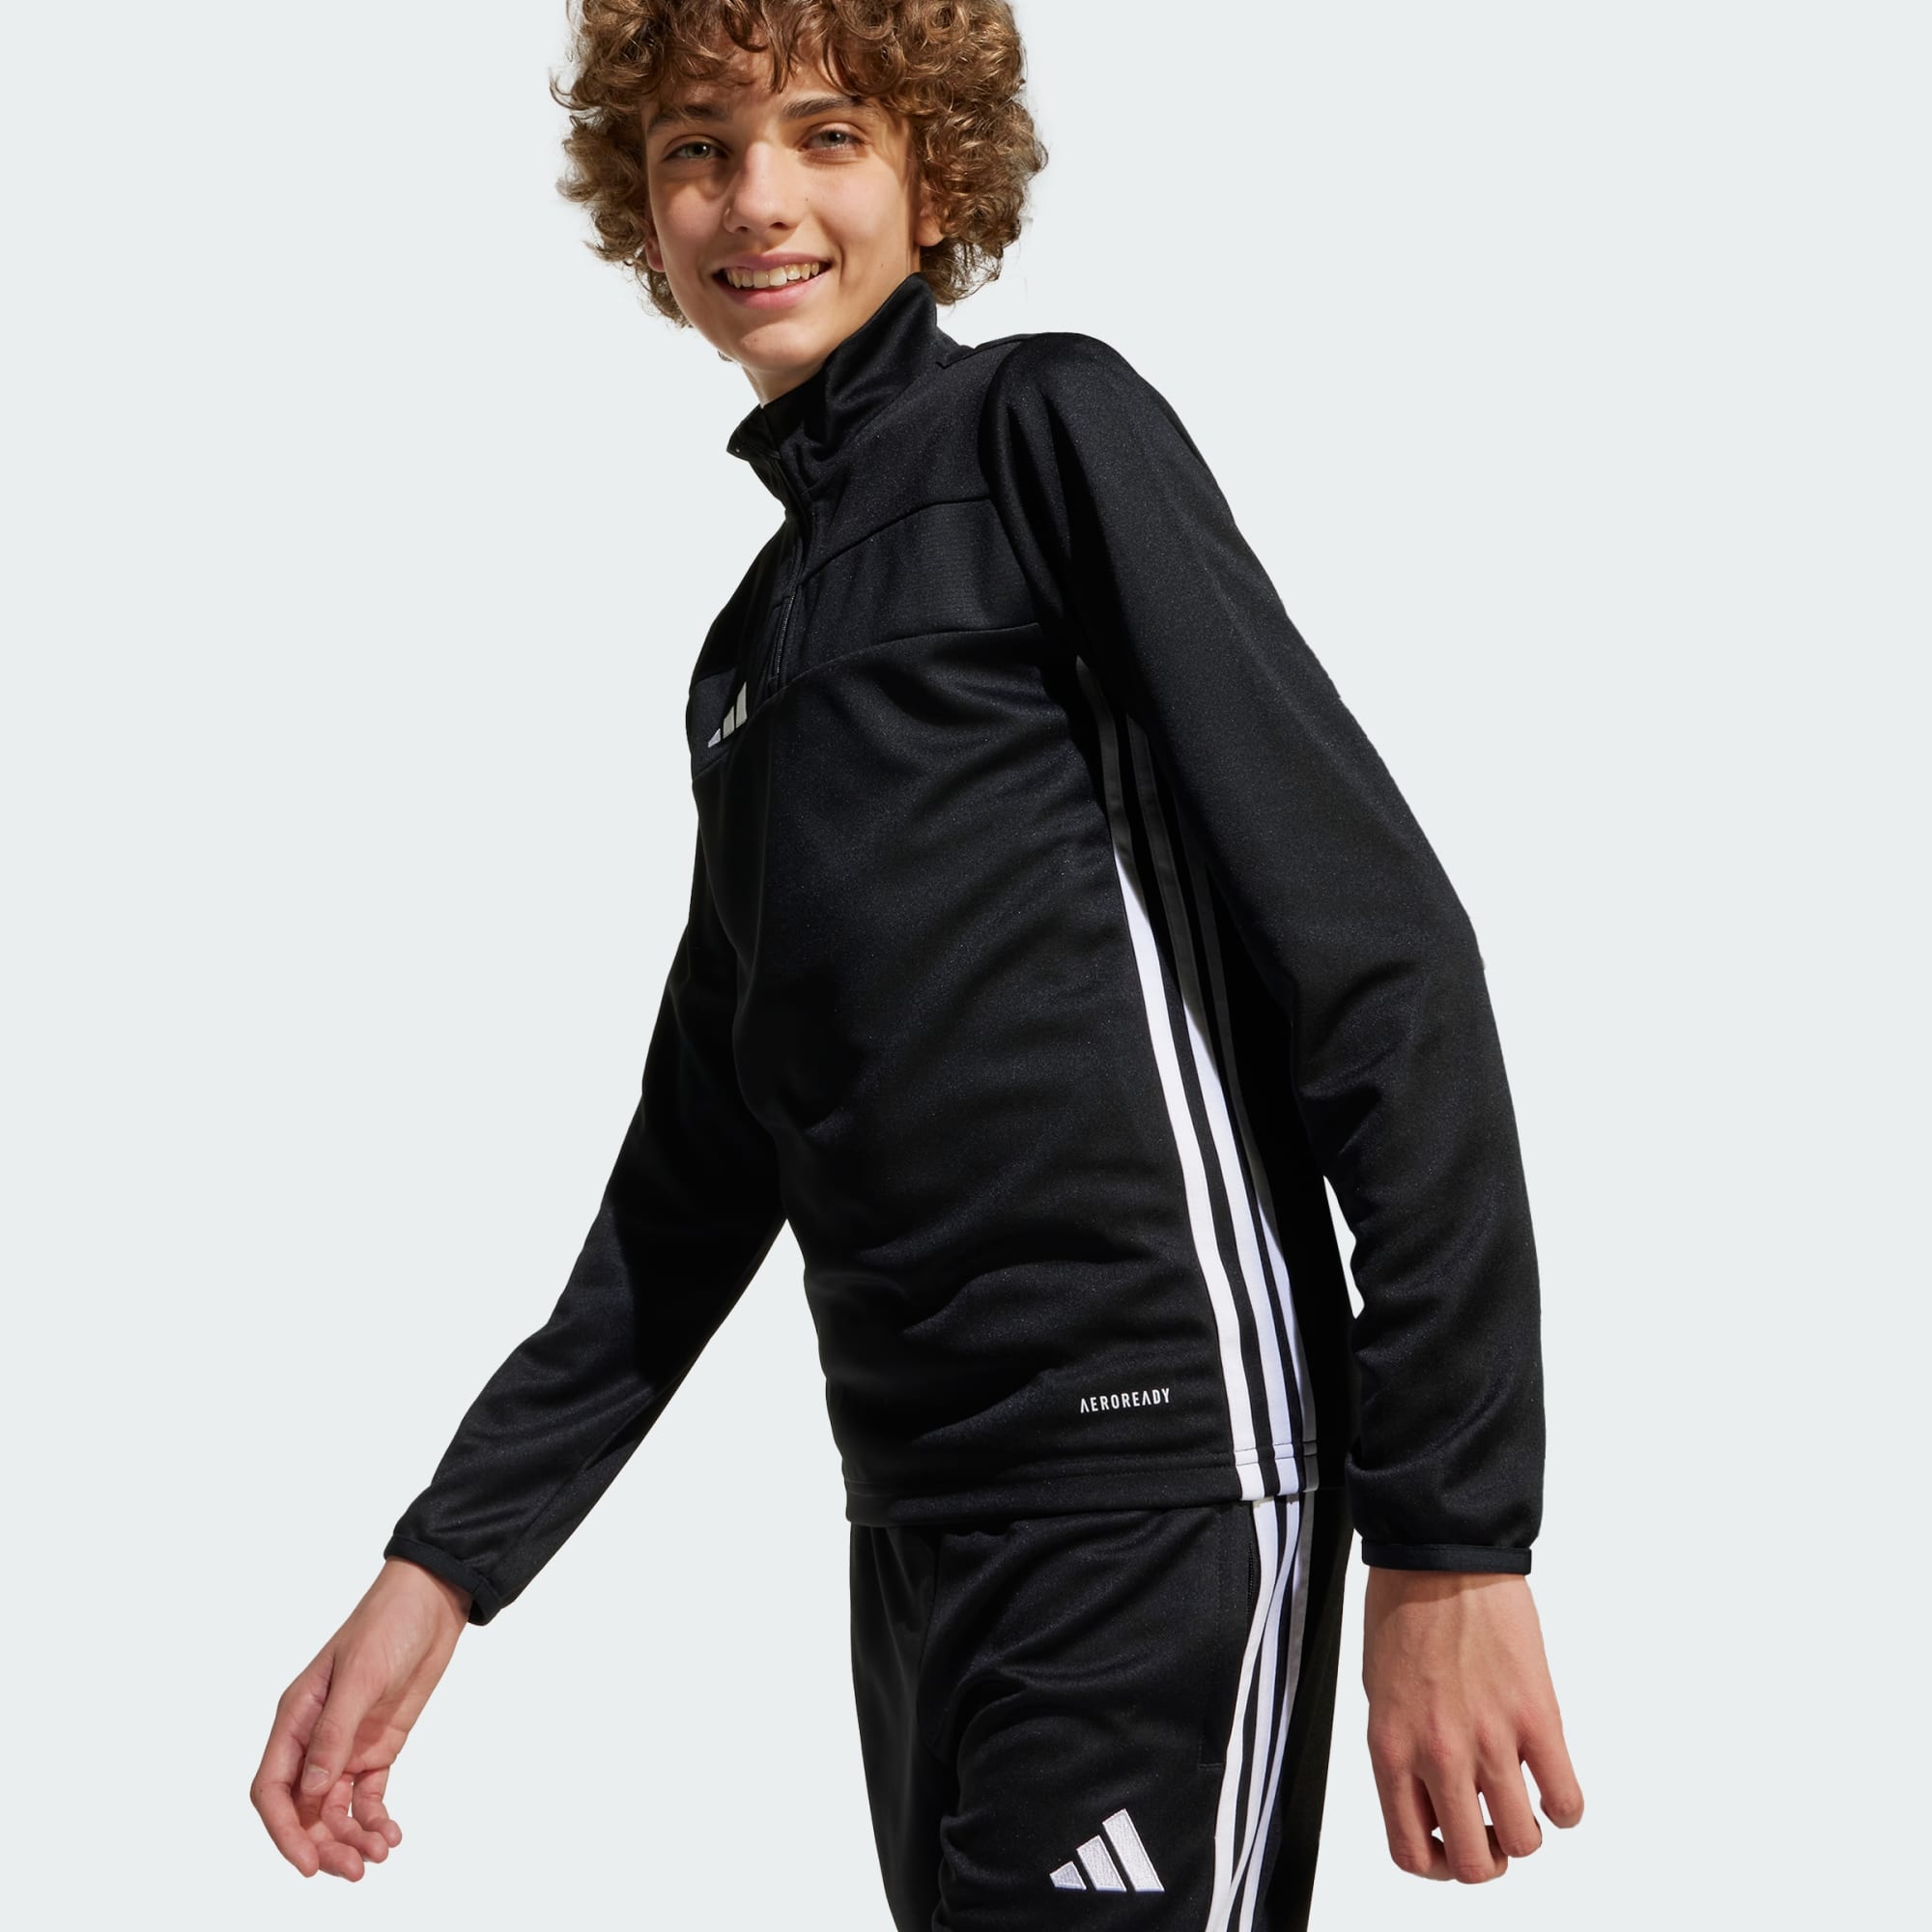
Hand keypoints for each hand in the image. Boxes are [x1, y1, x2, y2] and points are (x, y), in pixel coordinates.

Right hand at [250, 1557, 471, 1878]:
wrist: (432, 1602)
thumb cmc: (387, 1625)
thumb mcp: (360, 1676)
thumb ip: (335, 1732)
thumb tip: (311, 1788)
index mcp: (295, 1719)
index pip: (273, 1789)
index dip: (284, 1832)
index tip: (307, 1865)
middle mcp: (315, 1739)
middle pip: (304, 1810)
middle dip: (323, 1845)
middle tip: (355, 1870)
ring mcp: (346, 1745)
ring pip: (335, 1810)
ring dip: (351, 1837)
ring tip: (379, 1855)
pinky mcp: (379, 1746)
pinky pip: (368, 1796)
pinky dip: (375, 1819)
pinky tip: (392, 1834)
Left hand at [1360, 1567, 1582, 1883]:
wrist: (1439, 1554)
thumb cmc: (1403, 1612)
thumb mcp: (1379, 1692)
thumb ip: (1402, 1751)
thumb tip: (1430, 1796)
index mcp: (1391, 1748)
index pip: (1410, 1850)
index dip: (1435, 1864)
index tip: (1449, 1847)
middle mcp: (1438, 1754)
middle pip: (1472, 1861)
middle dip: (1486, 1859)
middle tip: (1492, 1829)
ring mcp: (1490, 1739)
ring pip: (1523, 1841)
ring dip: (1526, 1832)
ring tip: (1522, 1799)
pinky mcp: (1537, 1718)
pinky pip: (1566, 1800)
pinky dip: (1565, 1808)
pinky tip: (1553, 1784)